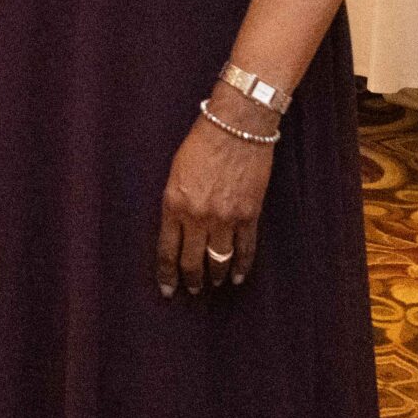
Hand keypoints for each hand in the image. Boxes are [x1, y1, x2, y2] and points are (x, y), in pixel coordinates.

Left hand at [156, 94, 275, 297]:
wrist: (236, 127)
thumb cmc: (202, 143)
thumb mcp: (176, 172)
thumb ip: (175, 203)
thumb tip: (177, 229)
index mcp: (174, 204)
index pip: (167, 250)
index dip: (167, 274)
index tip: (168, 290)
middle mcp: (198, 216)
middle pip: (192, 261)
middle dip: (191, 280)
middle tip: (192, 291)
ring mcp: (225, 217)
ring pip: (219, 259)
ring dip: (215, 275)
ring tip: (213, 285)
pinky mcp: (249, 215)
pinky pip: (246, 249)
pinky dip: (241, 265)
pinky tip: (237, 276)